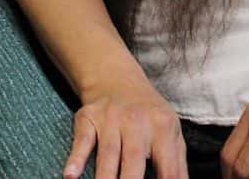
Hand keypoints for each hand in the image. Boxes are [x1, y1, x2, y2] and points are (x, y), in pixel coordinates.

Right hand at [65, 80, 187, 178]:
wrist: (117, 79)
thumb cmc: (148, 114)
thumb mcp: (170, 131)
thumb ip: (177, 163)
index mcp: (163, 128)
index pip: (168, 166)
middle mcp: (137, 122)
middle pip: (134, 160)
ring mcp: (110, 119)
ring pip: (108, 154)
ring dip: (105, 178)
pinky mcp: (88, 118)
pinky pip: (82, 141)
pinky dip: (75, 158)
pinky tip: (70, 175)